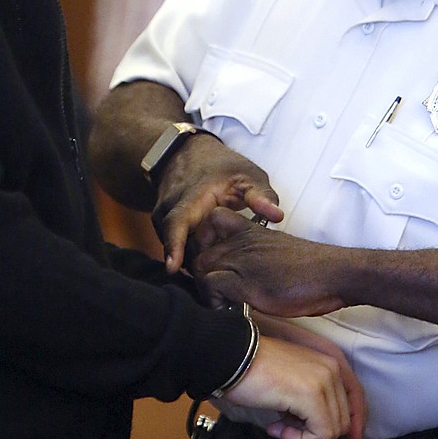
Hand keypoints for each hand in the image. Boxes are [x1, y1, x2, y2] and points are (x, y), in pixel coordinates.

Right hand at [152, 136, 281, 274]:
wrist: (187, 153)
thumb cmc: (220, 166)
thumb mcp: (246, 175)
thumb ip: (261, 196)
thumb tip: (277, 216)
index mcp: (191, 198)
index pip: (176, 223)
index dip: (174, 246)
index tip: (173, 267)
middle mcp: (170, 208)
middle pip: (177, 246)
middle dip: (194, 265)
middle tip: (216, 285)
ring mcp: (161, 217)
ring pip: (175, 248)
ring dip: (193, 261)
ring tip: (216, 271)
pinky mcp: (161, 226)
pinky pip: (173, 246)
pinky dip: (188, 255)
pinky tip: (208, 260)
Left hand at [193, 208, 345, 316]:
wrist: (332, 273)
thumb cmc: (309, 268)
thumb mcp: (275, 252)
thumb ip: (253, 257)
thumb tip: (236, 278)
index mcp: (248, 230)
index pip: (209, 222)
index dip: (203, 241)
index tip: (211, 262)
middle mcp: (240, 241)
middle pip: (199, 250)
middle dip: (200, 272)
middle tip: (213, 291)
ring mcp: (242, 259)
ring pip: (200, 267)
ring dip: (204, 289)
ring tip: (220, 302)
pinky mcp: (246, 281)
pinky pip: (212, 285)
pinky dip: (214, 301)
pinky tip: (228, 308)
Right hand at [254, 315, 366, 438]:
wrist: (232, 357)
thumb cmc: (255, 369)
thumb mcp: (294, 383)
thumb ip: (313, 402)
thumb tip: (325, 435)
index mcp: (330, 361)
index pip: (355, 404)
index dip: (348, 433)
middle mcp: (332, 368)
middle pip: (345, 421)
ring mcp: (324, 380)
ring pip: (334, 430)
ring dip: (305, 438)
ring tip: (279, 429)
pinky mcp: (312, 395)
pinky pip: (320, 433)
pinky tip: (277, 428)